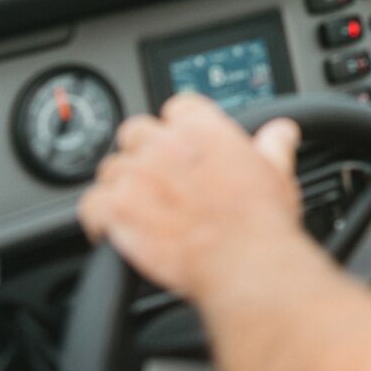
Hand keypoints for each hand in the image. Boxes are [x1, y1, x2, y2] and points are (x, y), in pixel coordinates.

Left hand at [78, 94, 304, 302]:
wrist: (244, 262)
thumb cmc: (261, 220)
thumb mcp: (277, 173)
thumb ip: (273, 146)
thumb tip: (281, 132)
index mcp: (202, 128)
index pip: (177, 107)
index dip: (180, 128)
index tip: (185, 146)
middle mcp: (165, 145)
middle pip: (135, 132)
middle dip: (143, 152)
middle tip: (158, 178)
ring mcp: (137, 177)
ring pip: (110, 169)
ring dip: (120, 186)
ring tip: (136, 208)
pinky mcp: (117, 211)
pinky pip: (90, 205)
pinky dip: (98, 218)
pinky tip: (111, 229)